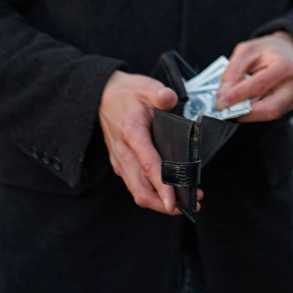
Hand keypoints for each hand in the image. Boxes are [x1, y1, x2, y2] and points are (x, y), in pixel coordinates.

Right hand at [99, 71, 199, 214]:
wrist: (103, 95)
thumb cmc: (127, 93)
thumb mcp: (146, 87)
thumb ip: (160, 94)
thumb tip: (170, 99)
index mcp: (132, 134)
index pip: (148, 165)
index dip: (162, 185)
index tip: (173, 201)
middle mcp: (123, 153)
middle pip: (140, 189)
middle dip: (164, 204)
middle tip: (190, 206)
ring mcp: (120, 161)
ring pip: (137, 191)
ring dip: (159, 201)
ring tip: (185, 202)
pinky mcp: (121, 164)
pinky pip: (135, 185)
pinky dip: (151, 193)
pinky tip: (169, 192)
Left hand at [215, 32, 292, 121]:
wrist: (286, 51)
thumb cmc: (266, 50)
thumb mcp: (246, 51)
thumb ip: (233, 71)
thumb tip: (223, 97)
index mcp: (286, 67)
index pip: (259, 86)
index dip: (238, 96)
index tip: (220, 102)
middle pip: (270, 109)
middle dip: (245, 112)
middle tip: (226, 110)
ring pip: (270, 115)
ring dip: (248, 114)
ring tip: (233, 106)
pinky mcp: (288, 106)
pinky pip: (269, 114)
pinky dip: (254, 112)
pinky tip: (244, 104)